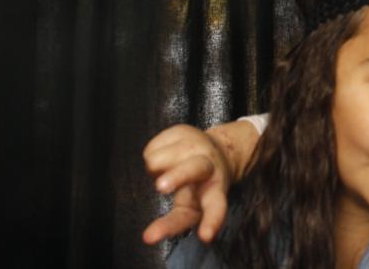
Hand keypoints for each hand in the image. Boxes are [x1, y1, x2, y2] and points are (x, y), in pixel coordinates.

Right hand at [142, 124, 232, 244]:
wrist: (218, 150)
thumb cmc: (200, 186)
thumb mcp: (193, 209)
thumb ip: (175, 222)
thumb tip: (150, 235)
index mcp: (214, 192)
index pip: (214, 209)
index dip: (210, 222)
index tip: (206, 237)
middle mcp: (208, 167)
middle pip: (192, 169)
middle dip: (177, 176)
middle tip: (161, 187)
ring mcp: (197, 145)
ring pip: (158, 161)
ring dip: (155, 170)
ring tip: (166, 170)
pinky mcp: (184, 130)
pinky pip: (151, 149)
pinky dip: (152, 158)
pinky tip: (166, 156)